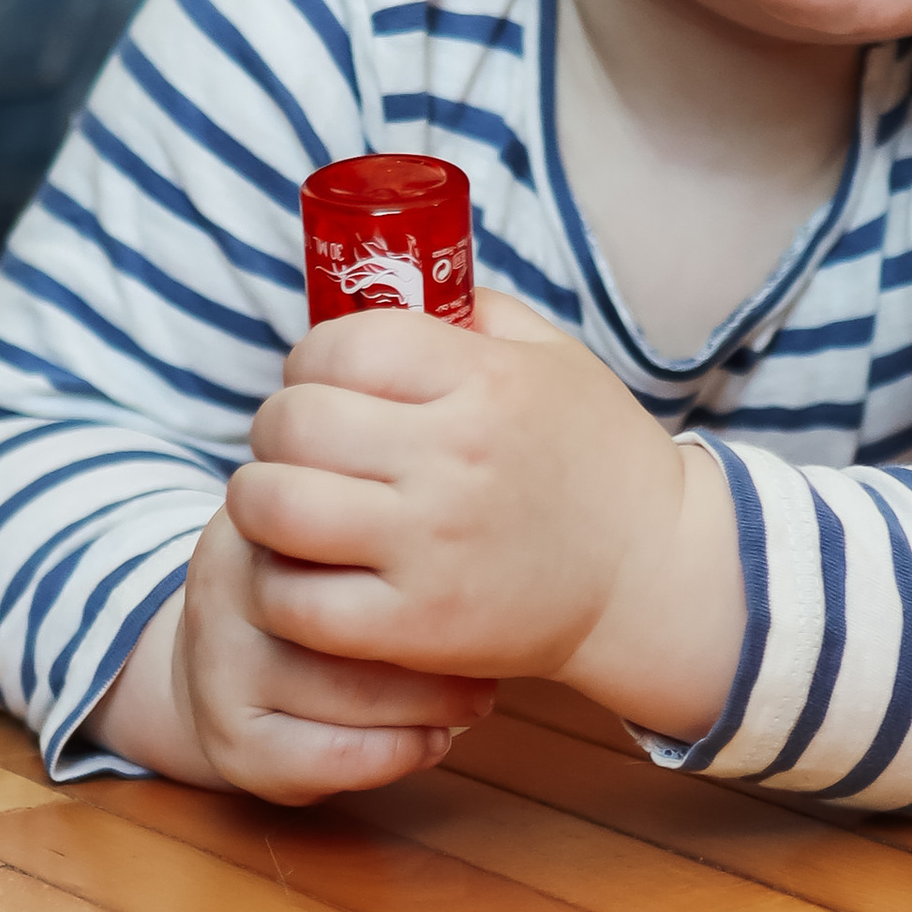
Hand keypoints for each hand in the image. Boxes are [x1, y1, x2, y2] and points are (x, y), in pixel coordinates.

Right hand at [94, 501, 497, 803]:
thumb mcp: (345, 527)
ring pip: (346, 695)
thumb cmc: (323, 581)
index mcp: (265, 512)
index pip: (355, 531)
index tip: (485, 585)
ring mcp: (217, 662)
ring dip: (430, 708)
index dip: (434, 568)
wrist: (235, 652)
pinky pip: (323, 758)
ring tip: (475, 701)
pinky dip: (392, 757)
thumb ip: (397, 521)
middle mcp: (228, 580)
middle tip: (495, 661)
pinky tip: (429, 742)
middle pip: (355, 617)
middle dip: (441, 649)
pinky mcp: (227, 737)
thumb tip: (501, 540)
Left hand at [233, 291, 741, 735]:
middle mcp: (455, 458)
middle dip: (276, 432)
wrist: (652, 576)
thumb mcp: (552, 357)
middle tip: (298, 451)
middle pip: (291, 424)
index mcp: (485, 382)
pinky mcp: (420, 625)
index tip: (323, 385)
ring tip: (285, 510)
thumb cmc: (595, 458)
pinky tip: (303, 575)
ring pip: (274, 509)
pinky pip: (296, 602)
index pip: (340, 346)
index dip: (310, 361)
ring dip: (259, 505)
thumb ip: (470, 313)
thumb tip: (381, 285)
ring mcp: (433, 546)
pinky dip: (277, 587)